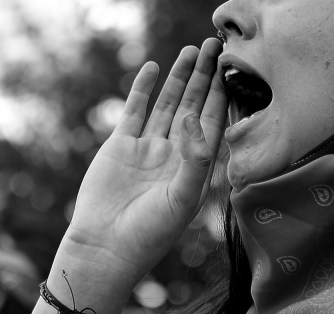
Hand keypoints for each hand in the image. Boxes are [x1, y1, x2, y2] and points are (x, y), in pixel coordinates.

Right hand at [63, 38, 226, 282]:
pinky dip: (143, 89)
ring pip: (166, 104)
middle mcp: (174, 155)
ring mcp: (147, 148)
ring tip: (190, 51)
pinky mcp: (120, 146)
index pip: (213, 124)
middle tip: (213, 46)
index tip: (229, 69)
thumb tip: (195, 122)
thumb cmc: (149, 233)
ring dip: (178, 78)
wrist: (105, 247)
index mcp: (194, 169)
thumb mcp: (182, 200)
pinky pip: (135, 111)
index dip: (220, 96)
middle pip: (192, 107)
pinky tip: (153, 67)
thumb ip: (195, 162)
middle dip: (203, 78)